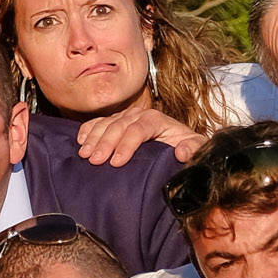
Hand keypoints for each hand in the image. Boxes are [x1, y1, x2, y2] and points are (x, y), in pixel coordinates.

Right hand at [74, 99, 207, 166]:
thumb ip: (193, 148)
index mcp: (157, 119)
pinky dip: (88, 130)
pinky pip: (98, 122)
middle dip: (105, 143)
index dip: (126, 144)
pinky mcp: (116, 121)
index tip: (117, 162)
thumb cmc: (185, 147)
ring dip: (93, 138)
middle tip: (95, 160)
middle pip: (118, 125)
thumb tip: (181, 151)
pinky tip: (81, 141)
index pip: (138, 129)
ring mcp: (126, 117)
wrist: (178, 142)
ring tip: (85, 154)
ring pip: (106, 123)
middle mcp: (139, 115)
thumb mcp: (196, 148)